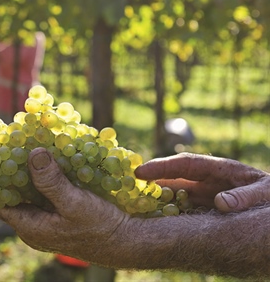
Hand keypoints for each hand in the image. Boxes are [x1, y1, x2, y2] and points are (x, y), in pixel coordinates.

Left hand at [0, 148, 130, 260]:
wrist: (128, 242)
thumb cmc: (99, 228)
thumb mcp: (74, 203)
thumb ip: (51, 181)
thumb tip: (32, 153)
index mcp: (29, 226)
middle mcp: (33, 222)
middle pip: (9, 192)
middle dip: (5, 167)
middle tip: (3, 140)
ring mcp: (46, 217)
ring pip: (27, 189)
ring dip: (25, 167)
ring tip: (23, 140)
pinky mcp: (59, 210)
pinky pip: (43, 189)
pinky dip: (42, 172)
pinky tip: (48, 154)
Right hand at [135, 152, 269, 211]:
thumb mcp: (264, 193)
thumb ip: (245, 196)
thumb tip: (220, 203)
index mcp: (220, 169)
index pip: (184, 164)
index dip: (160, 167)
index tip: (140, 172)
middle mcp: (210, 180)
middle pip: (175, 178)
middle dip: (152, 181)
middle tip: (127, 187)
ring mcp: (208, 194)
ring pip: (176, 194)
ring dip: (158, 198)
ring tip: (135, 203)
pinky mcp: (208, 209)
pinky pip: (185, 208)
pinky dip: (170, 212)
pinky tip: (156, 219)